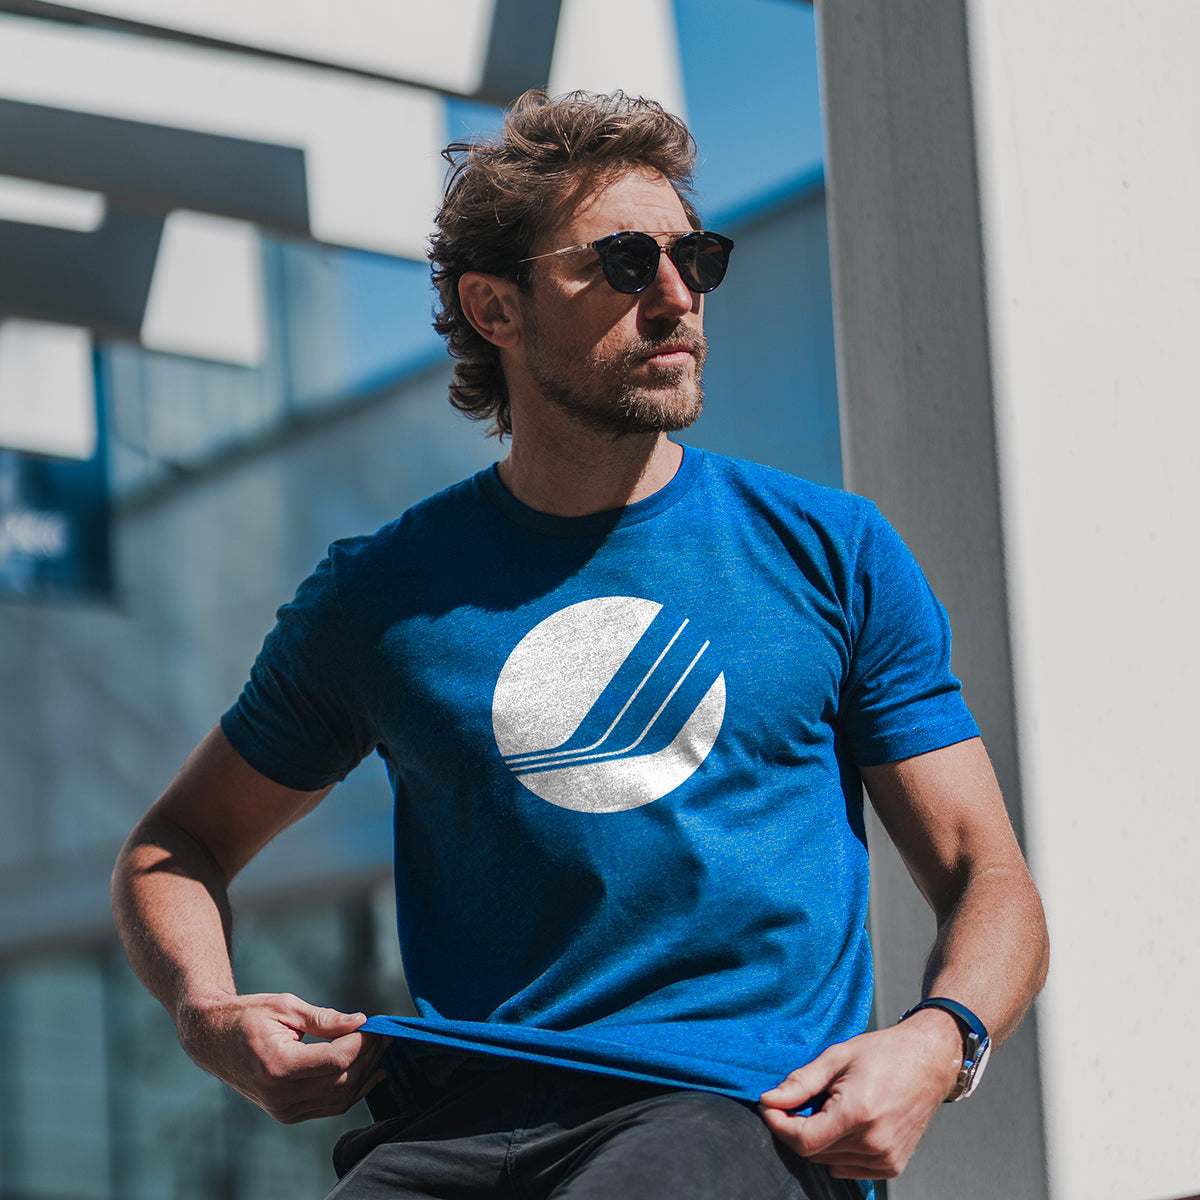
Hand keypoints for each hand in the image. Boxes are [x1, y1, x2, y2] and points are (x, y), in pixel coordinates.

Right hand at [176, 991, 387, 1123]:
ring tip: (380, 1049)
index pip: (337, 1061)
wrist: (212, 1040)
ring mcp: (283, 1110)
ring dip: (365, 1074)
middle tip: (384, 1034)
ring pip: (339, 1099)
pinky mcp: (287, 1114)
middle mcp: (280, 1095)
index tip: (377, 1024)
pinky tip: (368, 1071)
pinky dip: (351, 1090)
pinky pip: (329, 1106)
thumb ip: (325, 1019)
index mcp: (278, 1066)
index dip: (363, 1042)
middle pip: (342, 1082)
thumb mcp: (286, 1007)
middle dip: (369, 1057)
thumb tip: (360, 1022)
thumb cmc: (247, 1016)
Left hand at [758, 1012, 962, 1179]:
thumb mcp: (836, 1057)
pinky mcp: (892, 1166)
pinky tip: (846, 1124)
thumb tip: (769, 1100)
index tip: (770, 1107)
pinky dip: (838, 1151)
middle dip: (796, 1128)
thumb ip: (800, 1083)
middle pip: (813, 1152)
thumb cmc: (884, 1053)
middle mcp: (874, 1142)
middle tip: (799, 1102)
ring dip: (819, 1140)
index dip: (779, 1125)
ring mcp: (886, 1158)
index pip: (803, 1140)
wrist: (928, 1061)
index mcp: (858, 1113)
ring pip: (829, 1162)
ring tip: (831, 1108)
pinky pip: (849, 1168)